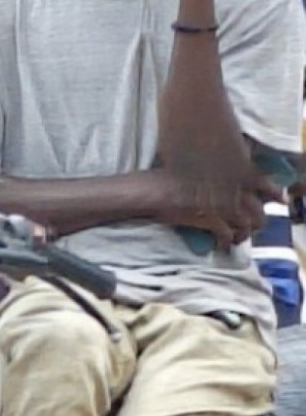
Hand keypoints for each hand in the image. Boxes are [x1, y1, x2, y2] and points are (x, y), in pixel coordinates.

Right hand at [149, 168, 273, 248]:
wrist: (148, 191)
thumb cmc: (166, 178)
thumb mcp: (197, 171)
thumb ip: (216, 178)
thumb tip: (227, 187)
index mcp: (229, 173)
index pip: (261, 186)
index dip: (267, 197)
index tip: (265, 204)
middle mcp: (231, 187)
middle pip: (258, 209)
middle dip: (254, 221)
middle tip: (244, 226)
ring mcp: (222, 204)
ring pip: (248, 224)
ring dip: (242, 234)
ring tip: (234, 238)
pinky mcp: (211, 219)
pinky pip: (228, 235)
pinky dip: (226, 242)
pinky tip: (219, 245)